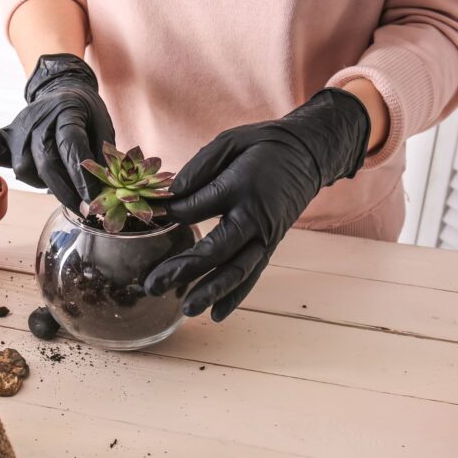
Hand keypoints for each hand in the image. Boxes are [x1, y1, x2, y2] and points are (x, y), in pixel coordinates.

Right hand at [0, 54, 115, 211]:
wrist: (62, 89)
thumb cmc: (85, 113)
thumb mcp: (103, 125)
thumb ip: (102, 155)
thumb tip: (103, 191)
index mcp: (67, 110)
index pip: (71, 147)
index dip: (82, 178)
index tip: (93, 202)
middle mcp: (38, 118)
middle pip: (45, 162)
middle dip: (65, 192)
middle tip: (83, 208)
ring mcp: (18, 126)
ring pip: (24, 167)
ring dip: (44, 184)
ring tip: (62, 186)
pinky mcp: (6, 135)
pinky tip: (21, 173)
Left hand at [144, 88, 370, 320]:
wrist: (308, 155)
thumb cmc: (261, 147)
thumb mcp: (229, 142)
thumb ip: (199, 168)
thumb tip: (169, 195)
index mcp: (241, 186)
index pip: (199, 206)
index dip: (172, 212)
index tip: (149, 216)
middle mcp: (255, 217)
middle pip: (216, 250)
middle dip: (183, 269)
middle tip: (152, 285)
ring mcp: (265, 236)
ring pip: (237, 270)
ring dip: (210, 292)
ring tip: (185, 310)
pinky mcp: (270, 246)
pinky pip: (252, 275)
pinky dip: (235, 296)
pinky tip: (216, 314)